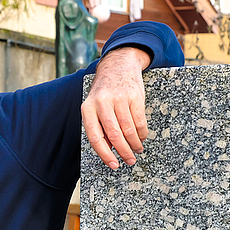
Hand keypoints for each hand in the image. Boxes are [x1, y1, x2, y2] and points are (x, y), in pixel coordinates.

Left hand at [81, 47, 150, 169]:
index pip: (95, 137)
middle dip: (123, 152)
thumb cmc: (105, 92)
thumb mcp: (95, 107)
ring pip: (128, 129)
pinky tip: (141, 138)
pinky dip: (142, 133)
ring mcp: (118, 98)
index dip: (104, 154)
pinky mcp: (134, 95)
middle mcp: (101, 103)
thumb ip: (100, 127)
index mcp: (88, 108)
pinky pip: (139, 120)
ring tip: (137, 150)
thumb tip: (109, 150)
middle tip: (130, 161)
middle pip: (113, 135)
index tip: (113, 165)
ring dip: (134, 144)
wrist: (118, 65)